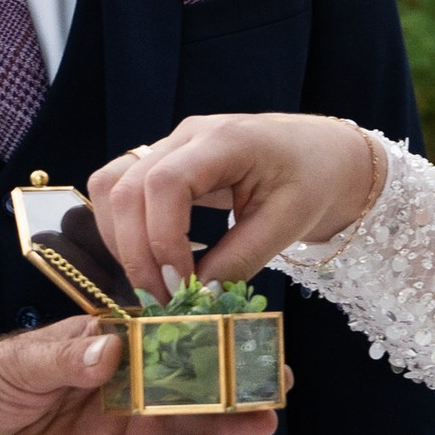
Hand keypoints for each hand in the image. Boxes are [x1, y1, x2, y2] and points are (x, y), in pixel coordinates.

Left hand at [0, 318, 277, 434]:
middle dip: (223, 383)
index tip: (241, 331)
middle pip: (175, 386)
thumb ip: (65, 357)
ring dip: (213, 425)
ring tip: (261, 420)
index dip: (199, 336)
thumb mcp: (15, 364)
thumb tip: (111, 349)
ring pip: (166, 428)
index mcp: (89, 346)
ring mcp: (97, 430)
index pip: (155, 338)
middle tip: (272, 382)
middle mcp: (102, 387)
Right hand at [88, 114, 379, 302]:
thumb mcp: (287, 224)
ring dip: (119, 239)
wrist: (323, 154)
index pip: (165, 184)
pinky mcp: (163, 162)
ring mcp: (170, 145)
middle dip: (134, 251)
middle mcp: (187, 135)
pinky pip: (120, 189)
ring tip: (151, 283)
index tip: (179, 285)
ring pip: (111, 185)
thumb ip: (240, 260)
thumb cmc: (315, 180)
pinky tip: (150, 259)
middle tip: (159, 299)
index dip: (162, 239)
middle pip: (126, 187)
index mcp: (225, 141)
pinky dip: (122, 228)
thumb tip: (194, 297)